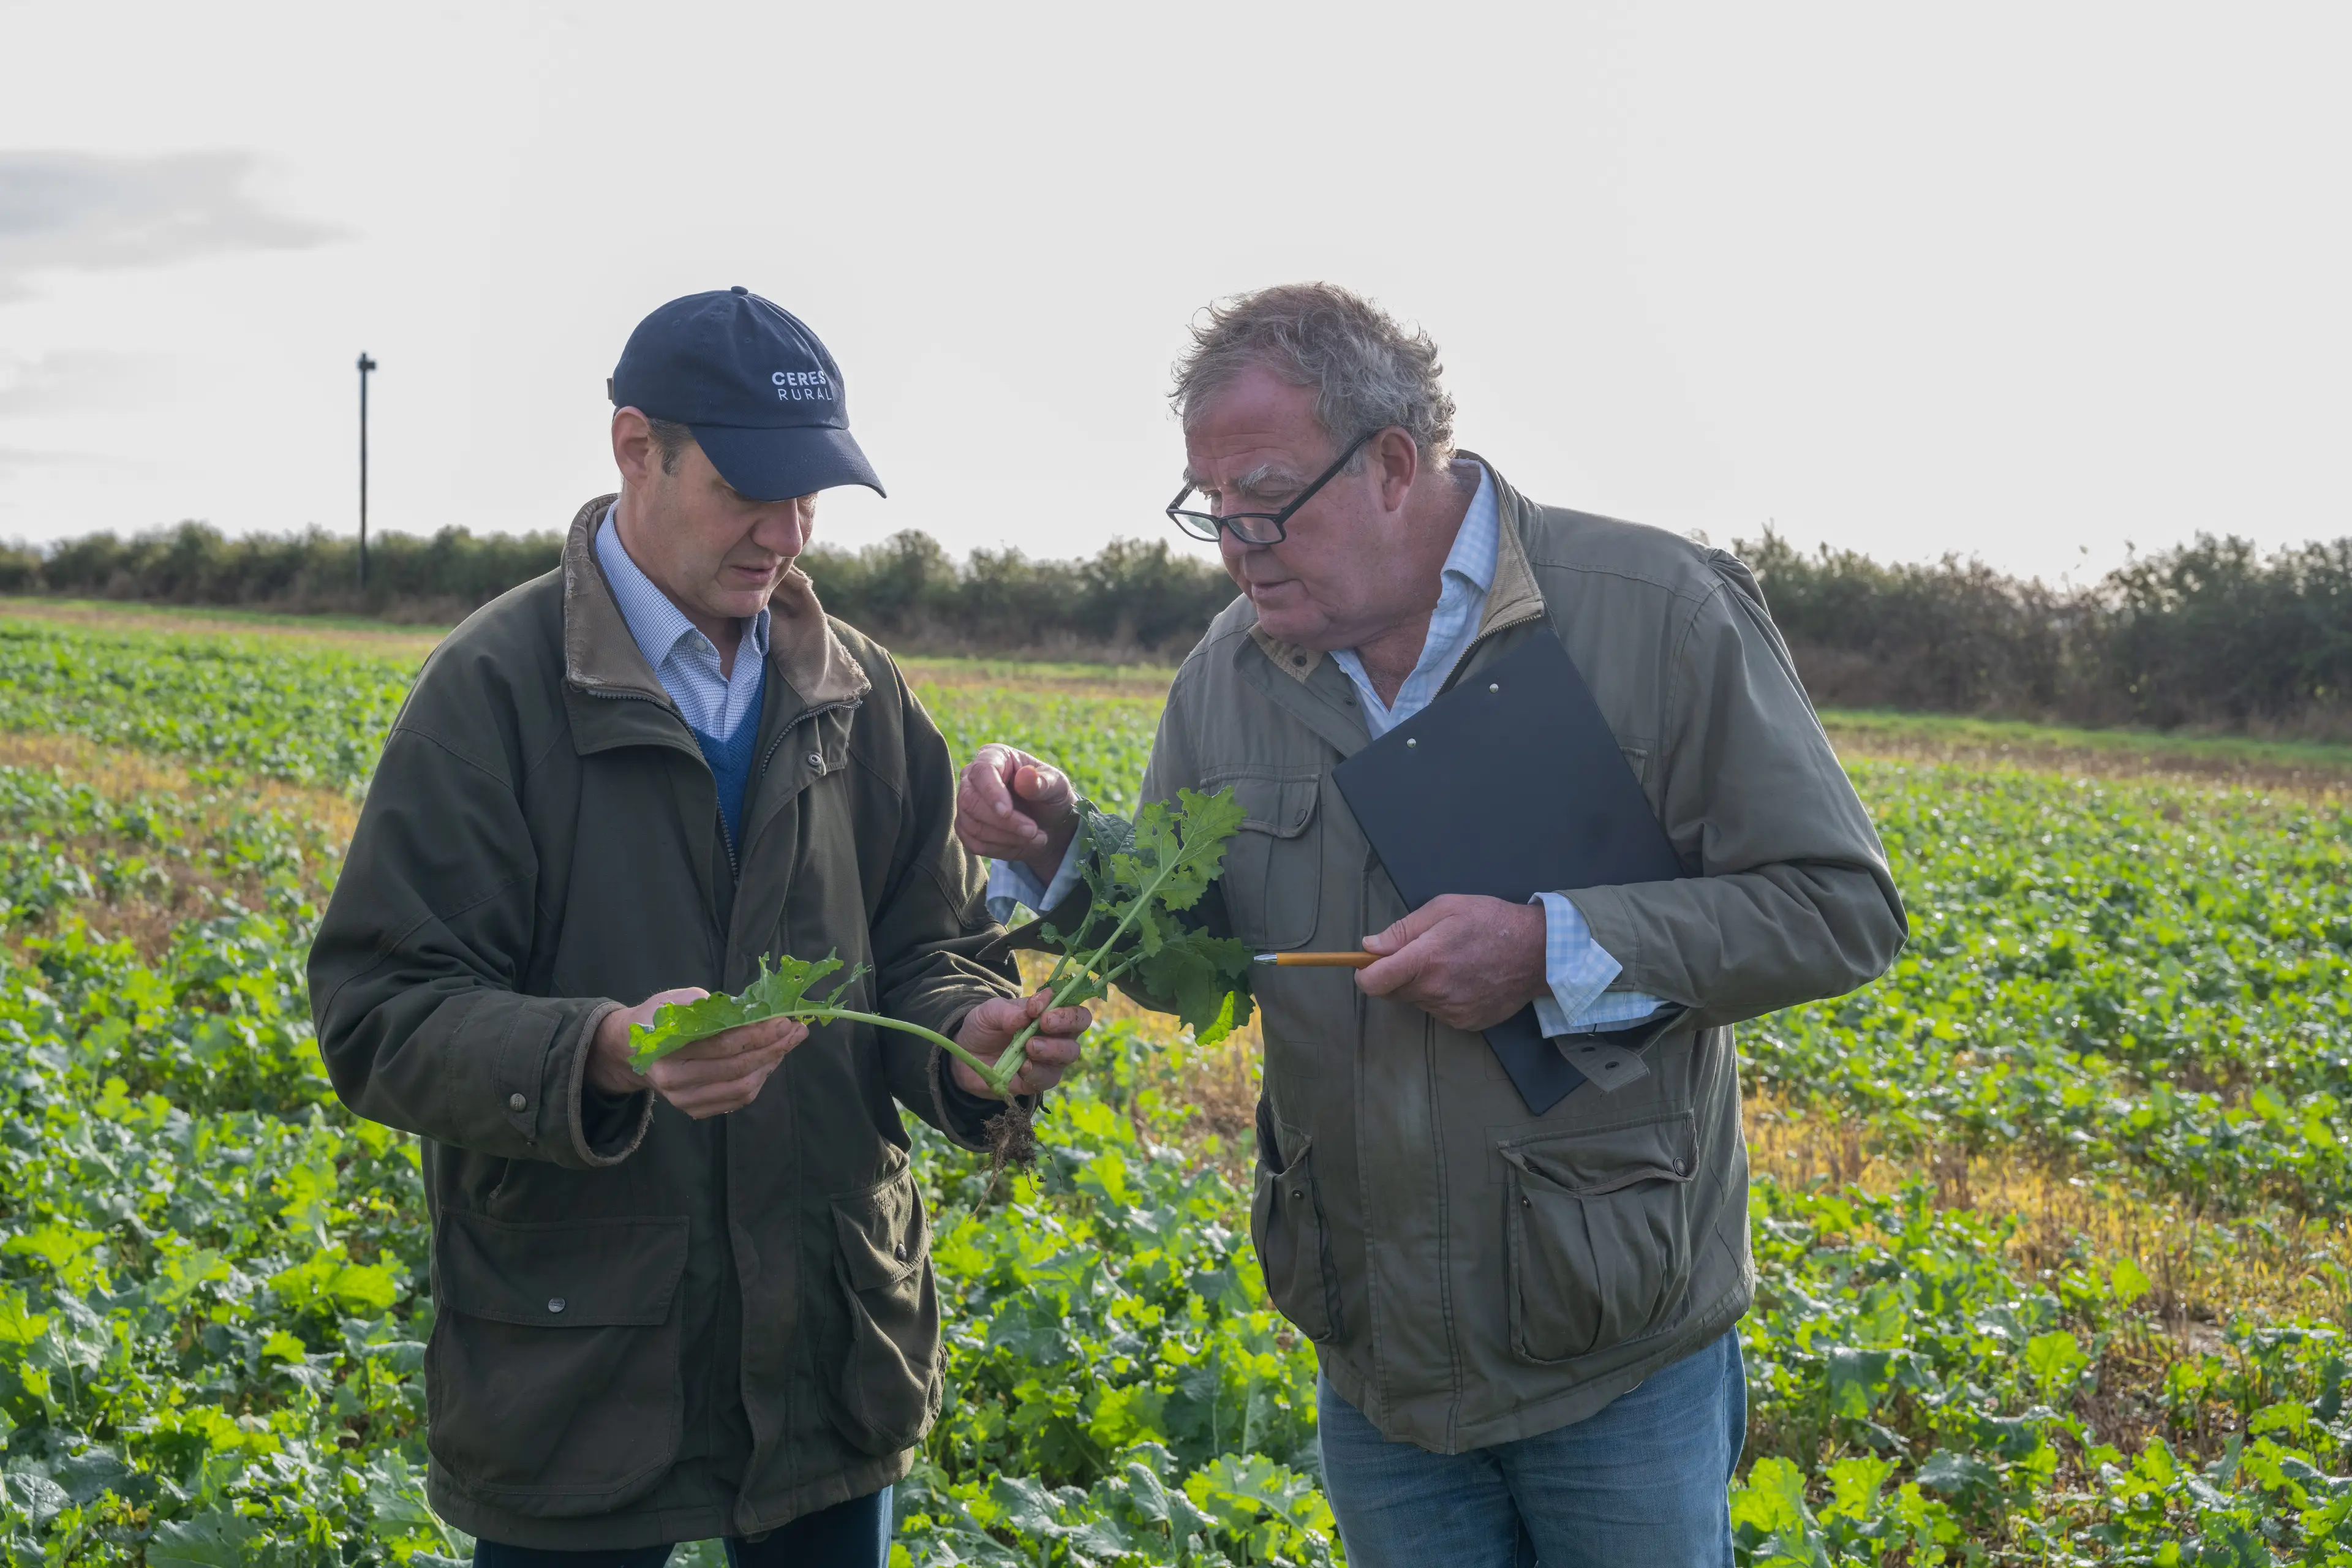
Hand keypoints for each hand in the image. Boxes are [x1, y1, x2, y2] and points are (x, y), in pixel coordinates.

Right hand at [585, 988, 808, 1118]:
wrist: (630, 1050)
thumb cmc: (656, 1019)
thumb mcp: (669, 1001)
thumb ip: (700, 1003)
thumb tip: (742, 1008)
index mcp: (666, 1050)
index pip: (722, 1044)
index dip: (756, 1033)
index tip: (783, 1019)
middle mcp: (674, 1082)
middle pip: (736, 1068)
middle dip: (772, 1048)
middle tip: (796, 1030)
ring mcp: (685, 1101)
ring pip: (741, 1089)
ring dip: (771, 1065)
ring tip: (789, 1042)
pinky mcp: (695, 1110)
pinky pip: (736, 1099)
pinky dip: (759, 1080)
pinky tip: (770, 1060)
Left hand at [949, 988, 1091, 1097]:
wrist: (966, 1057)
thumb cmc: (984, 1028)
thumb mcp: (989, 1012)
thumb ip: (1007, 1011)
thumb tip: (1027, 1015)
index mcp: (1048, 1012)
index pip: (1071, 1005)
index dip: (1061, 1005)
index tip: (1035, 1008)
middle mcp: (1055, 1034)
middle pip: (1080, 1026)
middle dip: (1065, 1023)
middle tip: (1043, 1024)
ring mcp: (1050, 1058)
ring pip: (1070, 1053)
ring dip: (1052, 1049)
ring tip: (1030, 1047)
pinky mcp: (1038, 1080)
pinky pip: (1049, 1078)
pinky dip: (1038, 1072)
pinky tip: (1023, 1067)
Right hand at [955, 743, 1078, 884]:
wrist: (1049, 822)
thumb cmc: (1051, 795)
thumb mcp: (1057, 786)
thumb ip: (1044, 781)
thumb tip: (1026, 776)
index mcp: (995, 756)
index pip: (982, 771)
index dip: (991, 792)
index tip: (1007, 812)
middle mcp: (973, 777)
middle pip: (971, 801)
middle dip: (1004, 822)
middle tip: (1033, 831)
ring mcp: (966, 802)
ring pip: (972, 825)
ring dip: (1006, 838)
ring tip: (1036, 838)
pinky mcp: (966, 826)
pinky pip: (973, 843)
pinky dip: (1000, 848)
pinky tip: (1021, 844)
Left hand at [1354, 894, 1548, 1032]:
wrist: (1539, 952)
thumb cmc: (1491, 921)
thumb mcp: (1445, 908)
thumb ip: (1404, 929)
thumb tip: (1370, 946)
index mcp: (1425, 961)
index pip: (1373, 982)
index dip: (1365, 973)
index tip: (1369, 964)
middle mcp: (1435, 992)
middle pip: (1393, 992)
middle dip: (1397, 974)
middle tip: (1423, 953)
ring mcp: (1451, 1011)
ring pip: (1417, 1002)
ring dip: (1422, 986)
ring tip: (1450, 963)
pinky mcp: (1466, 1023)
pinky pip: (1439, 1012)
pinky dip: (1443, 998)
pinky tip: (1464, 979)